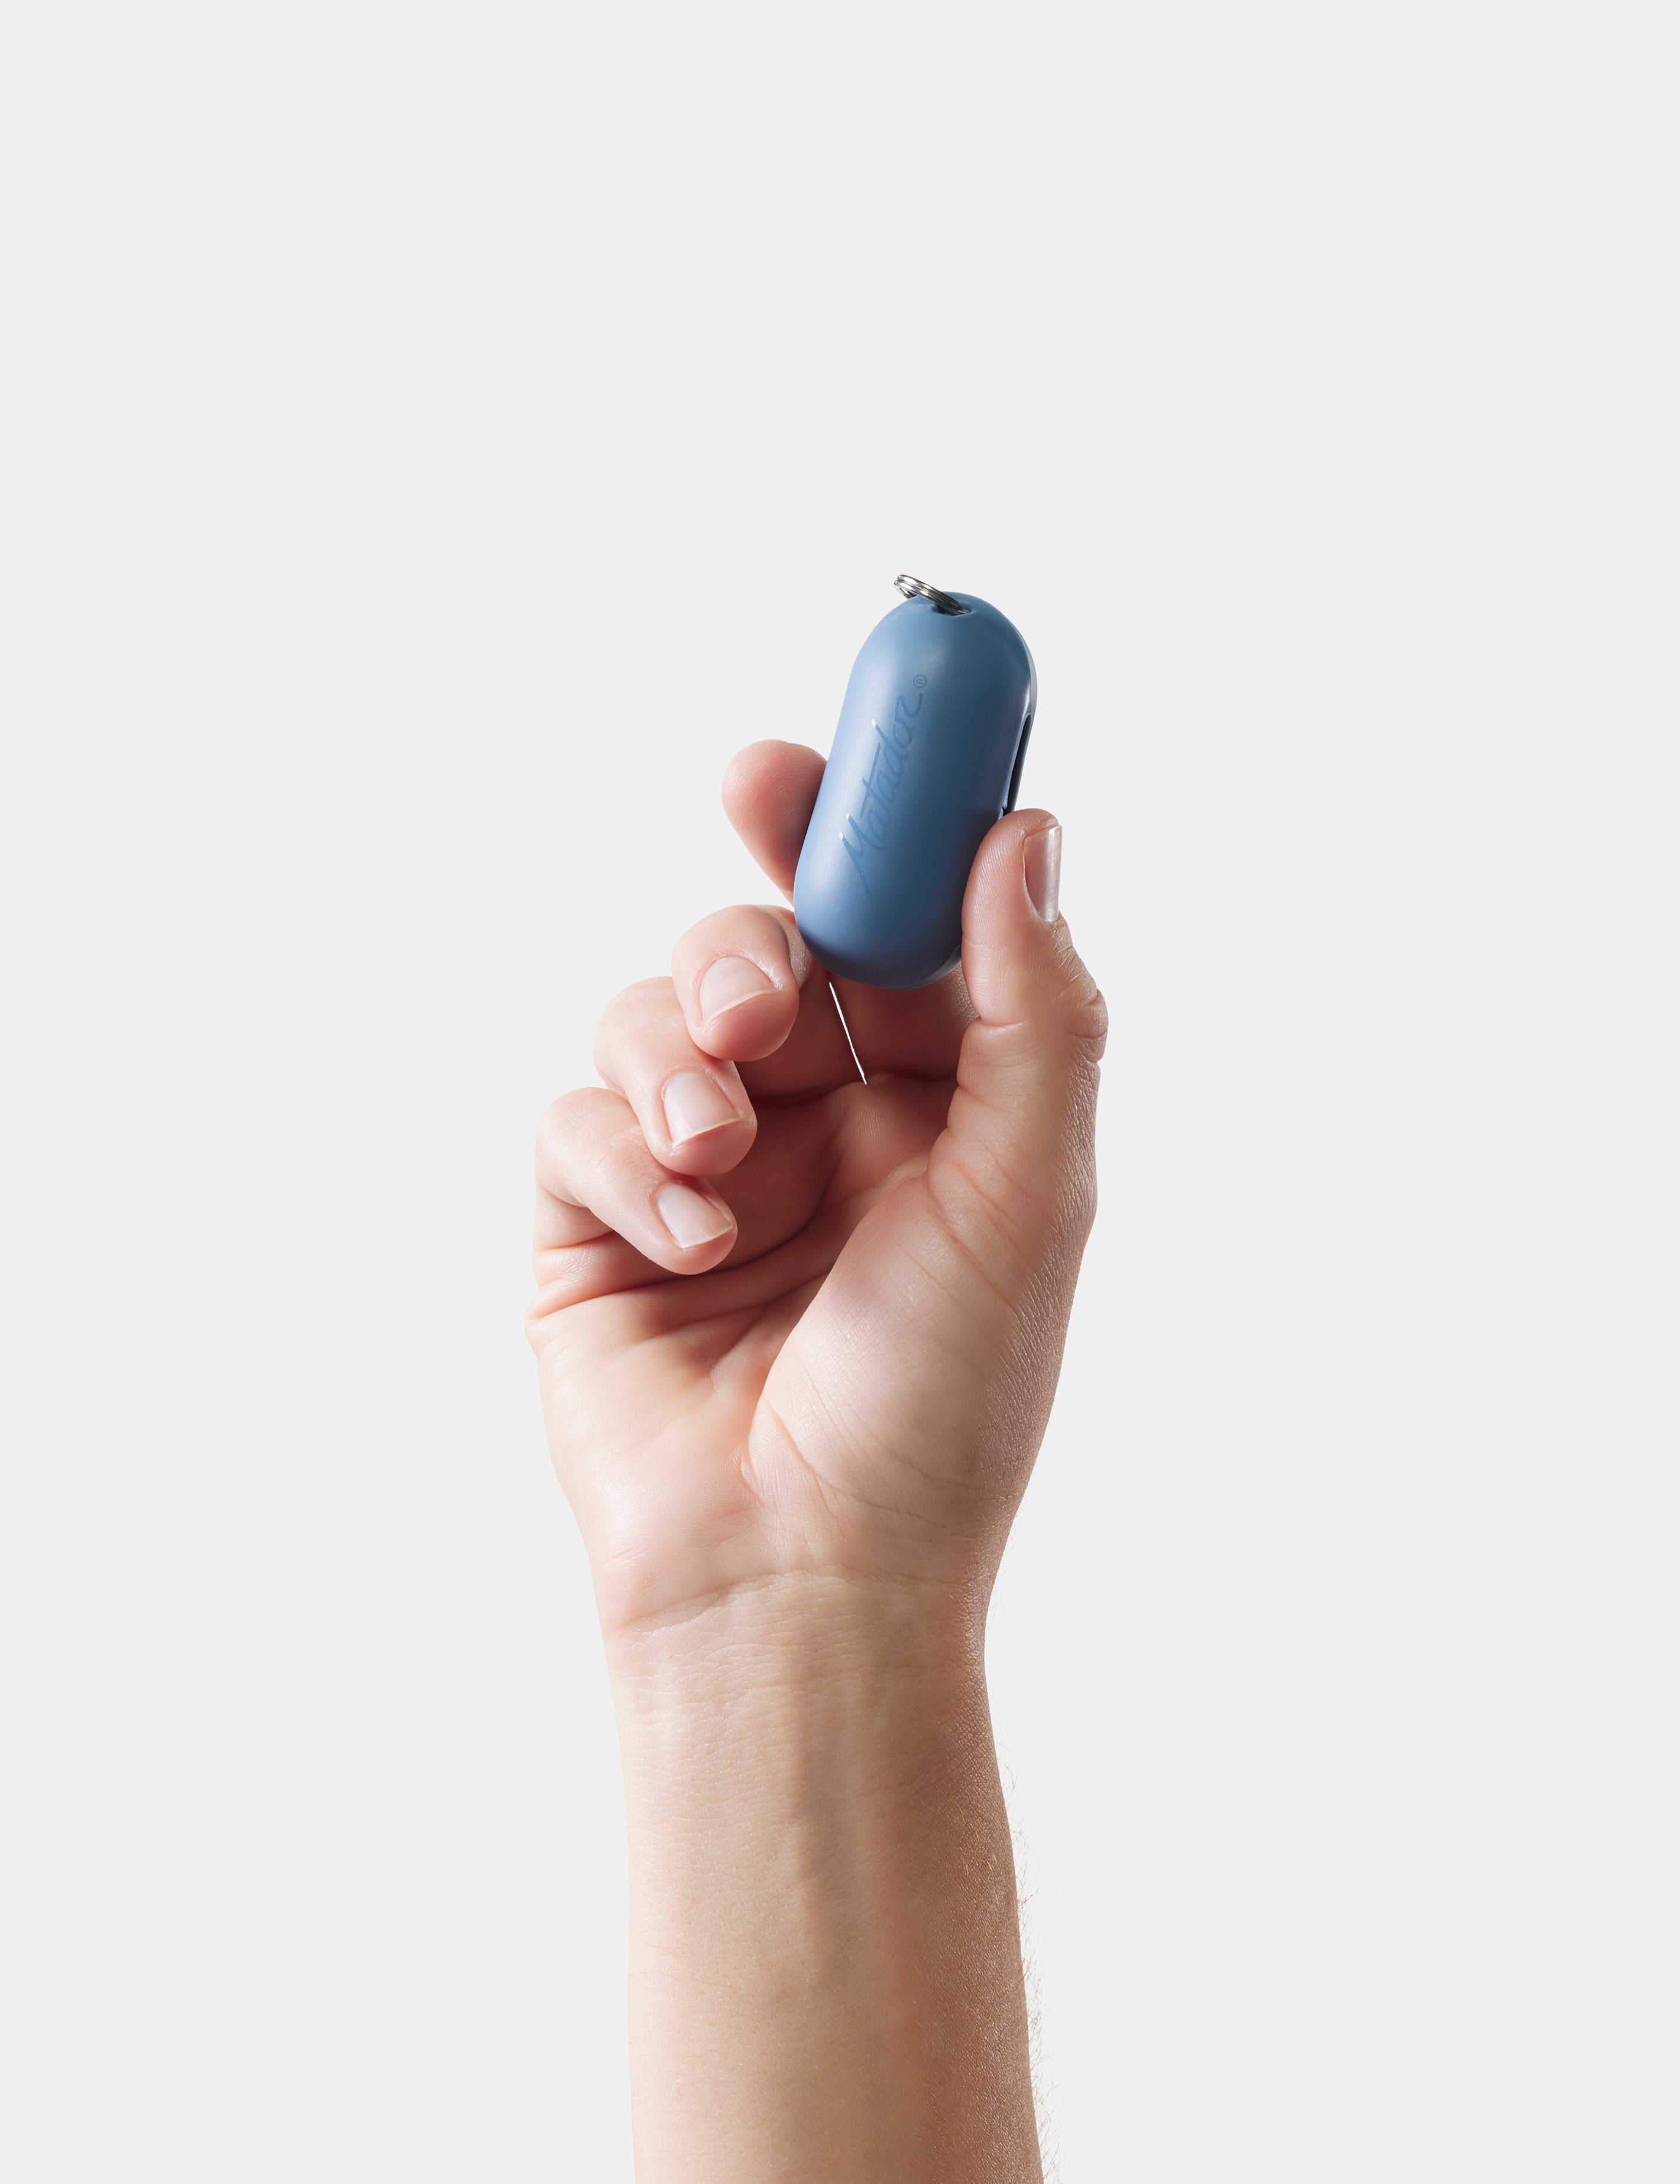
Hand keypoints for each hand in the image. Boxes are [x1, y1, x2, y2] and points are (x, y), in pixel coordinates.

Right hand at [528, 739, 1105, 1639]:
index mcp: (938, 1105)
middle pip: (758, 950)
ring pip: (649, 1016)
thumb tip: (1026, 833)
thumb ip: (1034, 1008)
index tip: (809, 760)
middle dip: (744, 951)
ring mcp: (701, 1172)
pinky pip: (575, 1123)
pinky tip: (688, 1250)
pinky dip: (625, 1167)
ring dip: (678, 1063)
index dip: (853, 834)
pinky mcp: (594, 1227)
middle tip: (758, 1001)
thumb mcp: (1026, 1194)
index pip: (891, 927)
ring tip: (721, 1156)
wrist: (802, 1583)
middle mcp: (821, 1125)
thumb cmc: (940, 1407)